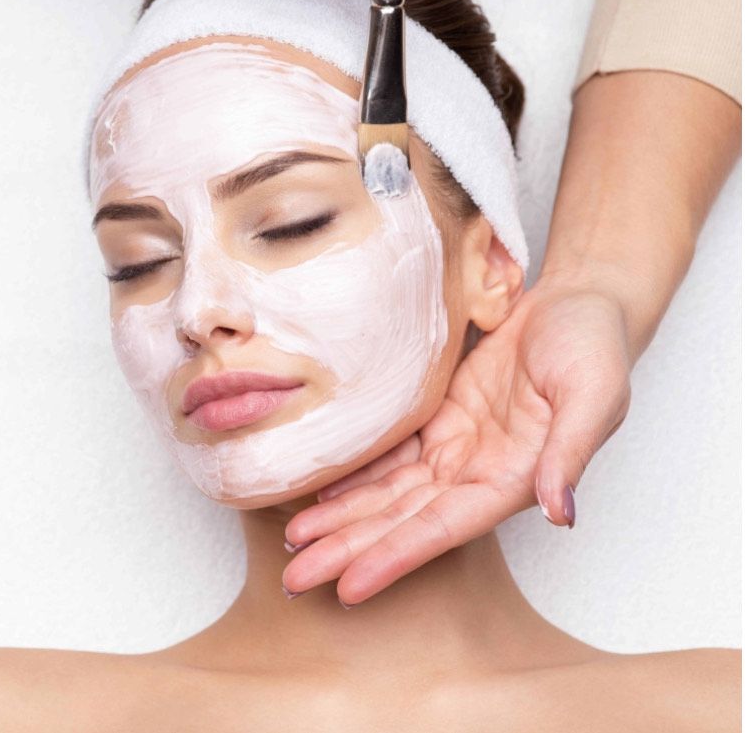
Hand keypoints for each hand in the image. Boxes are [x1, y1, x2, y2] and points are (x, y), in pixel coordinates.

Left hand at [281, 275, 632, 605]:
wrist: (577, 302)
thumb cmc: (593, 344)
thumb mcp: (593, 392)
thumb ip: (571, 452)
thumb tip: (560, 512)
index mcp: (513, 477)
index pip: (442, 527)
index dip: (395, 556)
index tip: (349, 587)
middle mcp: (475, 471)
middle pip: (401, 520)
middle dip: (349, 550)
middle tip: (296, 579)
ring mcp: (454, 447)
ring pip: (387, 493)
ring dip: (341, 520)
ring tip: (295, 543)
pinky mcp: (437, 419)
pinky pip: (387, 456)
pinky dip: (353, 478)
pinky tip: (318, 495)